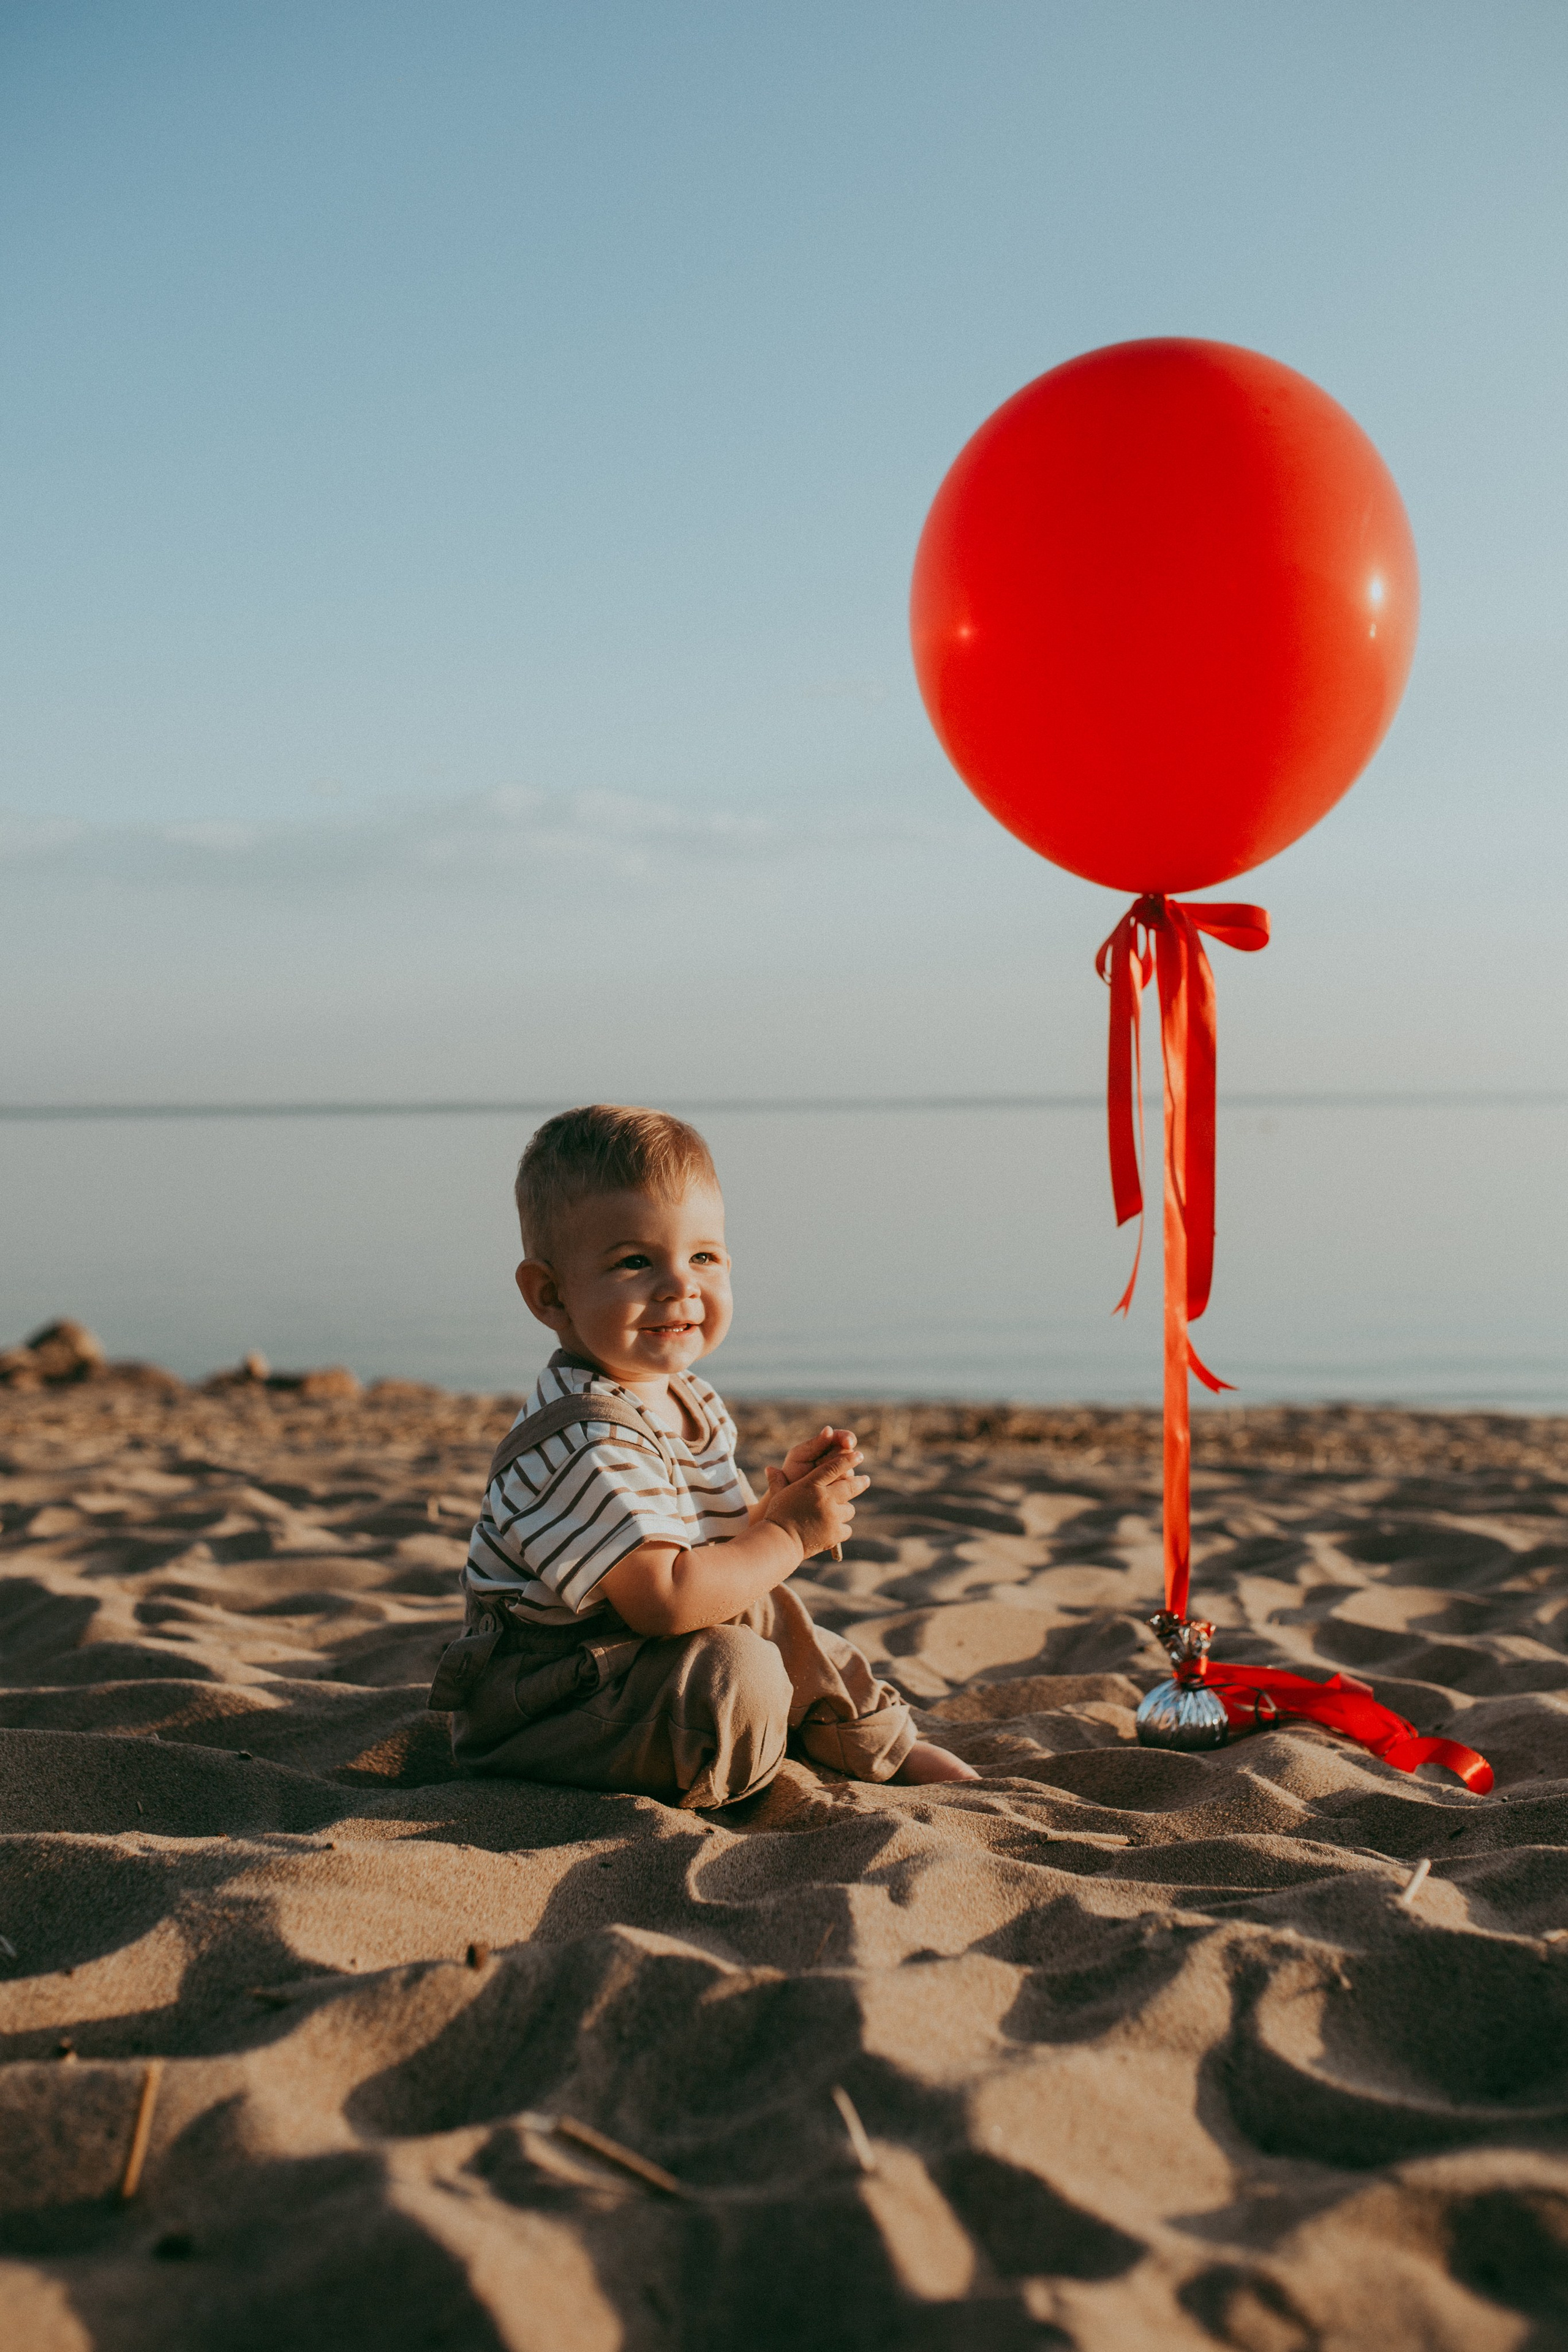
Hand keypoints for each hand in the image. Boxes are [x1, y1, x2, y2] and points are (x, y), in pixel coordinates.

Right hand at [760, 1446, 867, 1562]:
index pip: (834, 1467)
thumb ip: (778, 1481)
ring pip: (849, 1509)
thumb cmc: (777, 1516)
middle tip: (865, 1480)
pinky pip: (847, 1528)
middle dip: (860, 1482)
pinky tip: (832, 1530)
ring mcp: (832, 1516)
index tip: (858, 1455)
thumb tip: (769, 1468)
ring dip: (844, 1510)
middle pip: (850, 1486)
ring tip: (837, 1512)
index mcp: (811, 1485)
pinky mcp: (835, 1533)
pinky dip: (841, 1529)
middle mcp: (824, 1498)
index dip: (848, 1460)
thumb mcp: (778, 1496)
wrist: (780, 1542)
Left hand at [774, 1424, 860, 1486]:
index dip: (848, 1439)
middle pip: (849, 1454)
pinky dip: (838, 1486)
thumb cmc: (792, 1472)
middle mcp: (839, 1459)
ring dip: (836, 1474)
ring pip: (850, 1470)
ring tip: (818, 1479)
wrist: (789, 1497)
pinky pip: (850, 1487)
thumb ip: (815, 1444)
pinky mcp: (845, 1490)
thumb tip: (829, 1429)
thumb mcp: (800, 1456)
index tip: (848, 1443)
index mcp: (828, 1445)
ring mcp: (843, 1475)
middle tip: (818, 1464)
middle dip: (836, 1458)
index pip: (845, 1438)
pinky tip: (826, 1489)